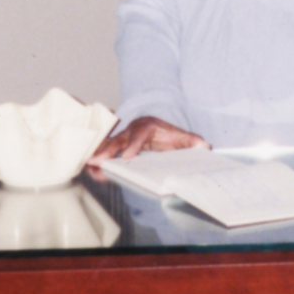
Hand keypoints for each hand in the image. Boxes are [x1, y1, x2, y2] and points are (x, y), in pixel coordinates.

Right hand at [87, 116, 209, 165]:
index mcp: (148, 126)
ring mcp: (123, 136)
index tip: (129, 156)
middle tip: (99, 160)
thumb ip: (192, 141)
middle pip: (120, 139)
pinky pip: (106, 150)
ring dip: (99, 153)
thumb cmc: (169, 135)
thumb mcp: (181, 137)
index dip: (134, 145)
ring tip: (89, 164)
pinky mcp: (117, 144)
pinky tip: (89, 167)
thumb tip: (204, 146)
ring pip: (110, 144)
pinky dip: (98, 157)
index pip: (140, 134)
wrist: (158, 128)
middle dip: (109, 150)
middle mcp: (133, 129)